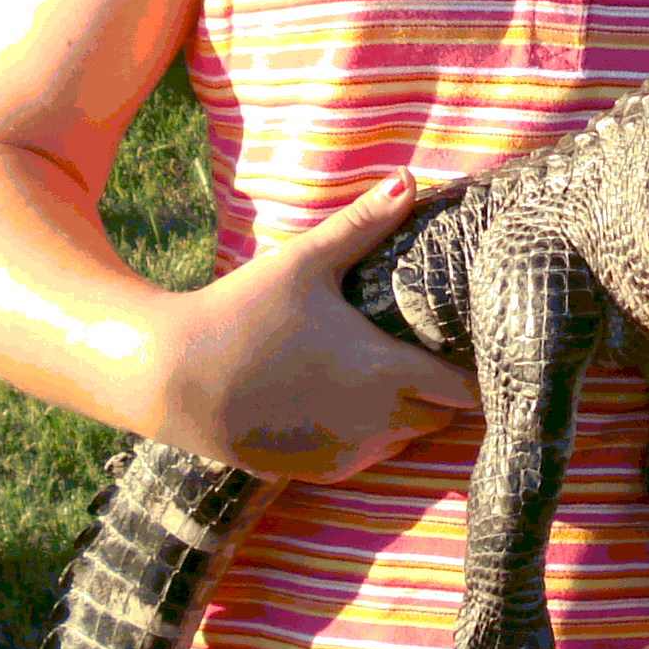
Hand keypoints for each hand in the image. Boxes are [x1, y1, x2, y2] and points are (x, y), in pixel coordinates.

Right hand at [150, 170, 479, 481]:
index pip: (464, 392)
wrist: (172, 379)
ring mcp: (346, 455)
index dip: (476, 373)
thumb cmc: (242, 312)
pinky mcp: (317, 471)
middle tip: (439, 356)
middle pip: (442, 418)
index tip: (475, 348)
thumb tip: (410, 177)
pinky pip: (368, 459)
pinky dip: (373, 437)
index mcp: (384, 373)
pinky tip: (355, 403)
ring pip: (406, 441)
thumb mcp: (305, 263)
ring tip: (400, 375)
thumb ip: (363, 223)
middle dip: (447, 393)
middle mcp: (375, 424)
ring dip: (411, 415)